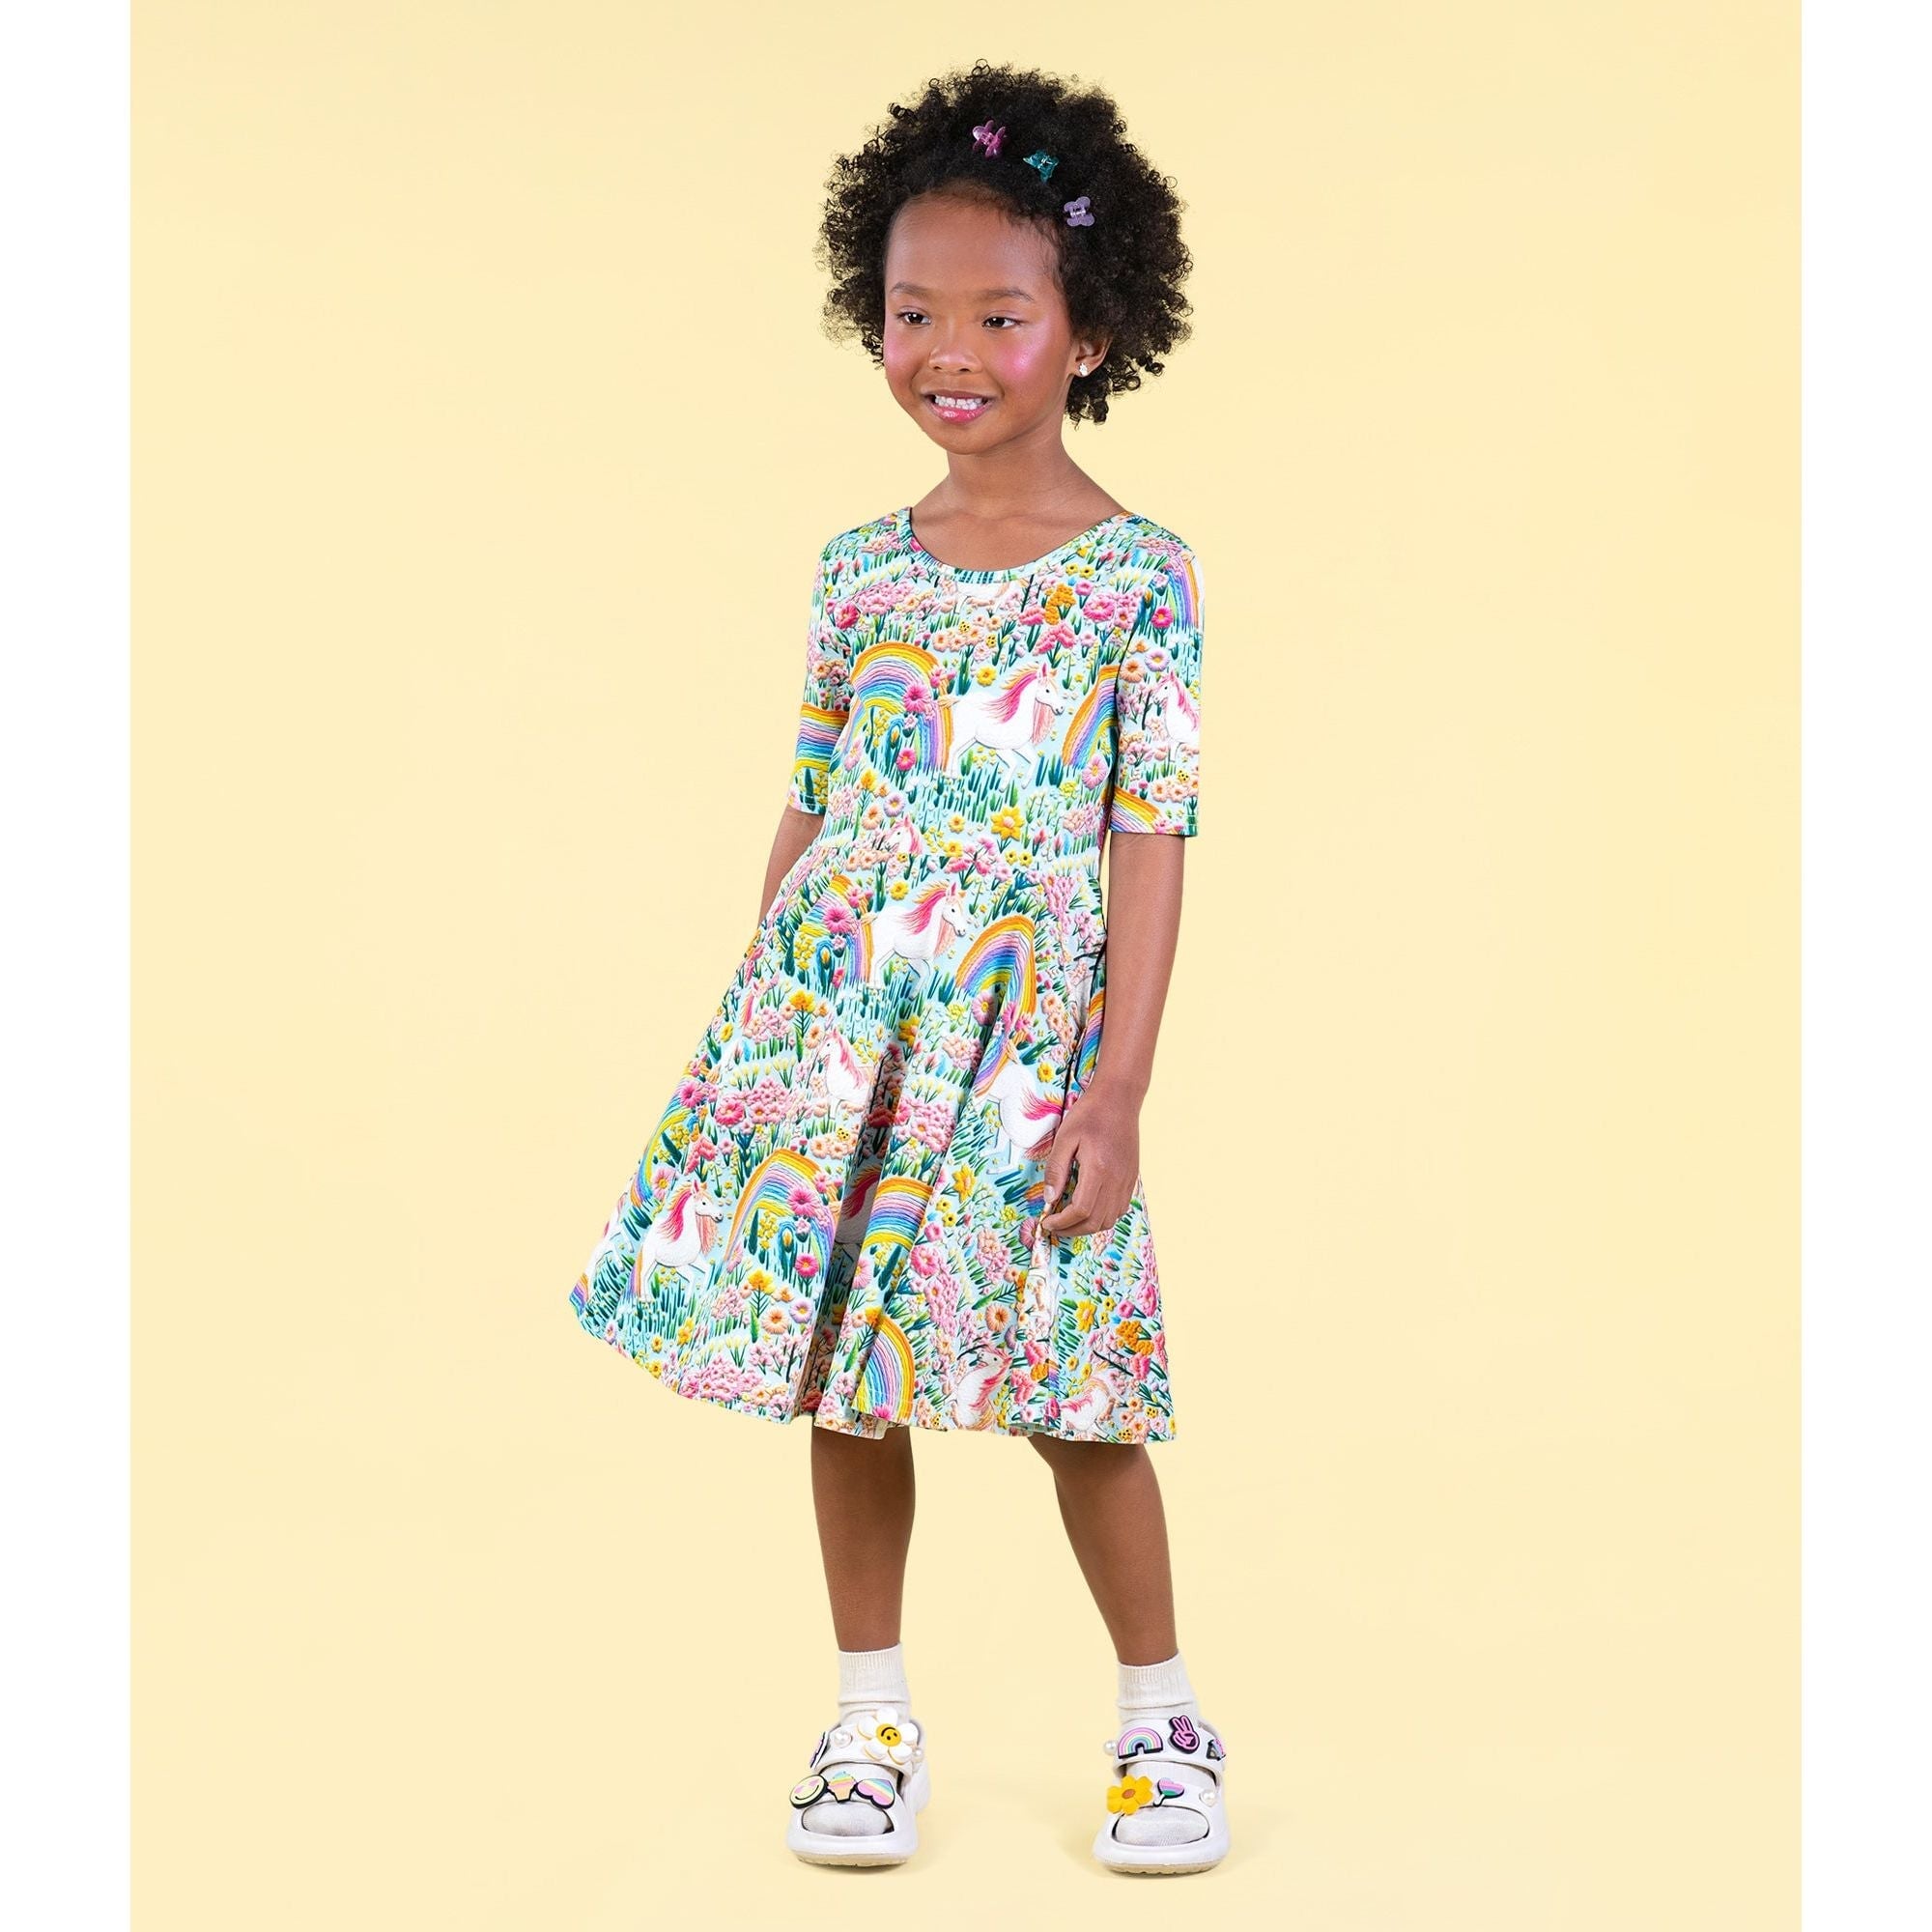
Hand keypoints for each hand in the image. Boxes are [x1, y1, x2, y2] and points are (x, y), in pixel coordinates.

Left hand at [1039, 1080, 1140, 1239]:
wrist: (1119, 1100)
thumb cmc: (1089, 1114)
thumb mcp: (1065, 1138)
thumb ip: (1056, 1170)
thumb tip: (1049, 1199)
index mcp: (1098, 1169)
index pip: (1080, 1210)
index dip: (1062, 1222)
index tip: (1047, 1222)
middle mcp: (1116, 1179)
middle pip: (1096, 1221)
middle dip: (1072, 1230)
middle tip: (1055, 1226)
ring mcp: (1127, 1180)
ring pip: (1110, 1219)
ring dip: (1088, 1226)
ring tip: (1070, 1221)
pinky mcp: (1132, 1178)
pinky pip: (1120, 1209)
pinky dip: (1103, 1217)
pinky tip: (1089, 1209)